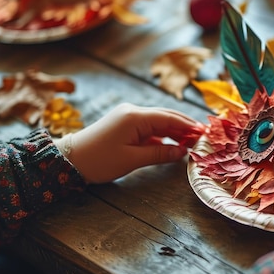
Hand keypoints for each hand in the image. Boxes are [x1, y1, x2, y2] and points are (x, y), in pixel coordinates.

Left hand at [56, 103, 199, 183]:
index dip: (188, 126)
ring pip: (158, 122)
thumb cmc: (99, 160)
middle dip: (185, 126)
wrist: (69, 160)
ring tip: (192, 142)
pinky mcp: (124, 125)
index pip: (169, 118)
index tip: (205, 133)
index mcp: (135, 117)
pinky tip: (173, 145)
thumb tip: (182, 152)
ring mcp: (128, 117)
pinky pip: (149, 128)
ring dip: (174, 132)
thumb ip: (160, 154)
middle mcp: (133, 112)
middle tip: (203, 137)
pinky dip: (162, 136)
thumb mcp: (132, 159)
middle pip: (166, 117)